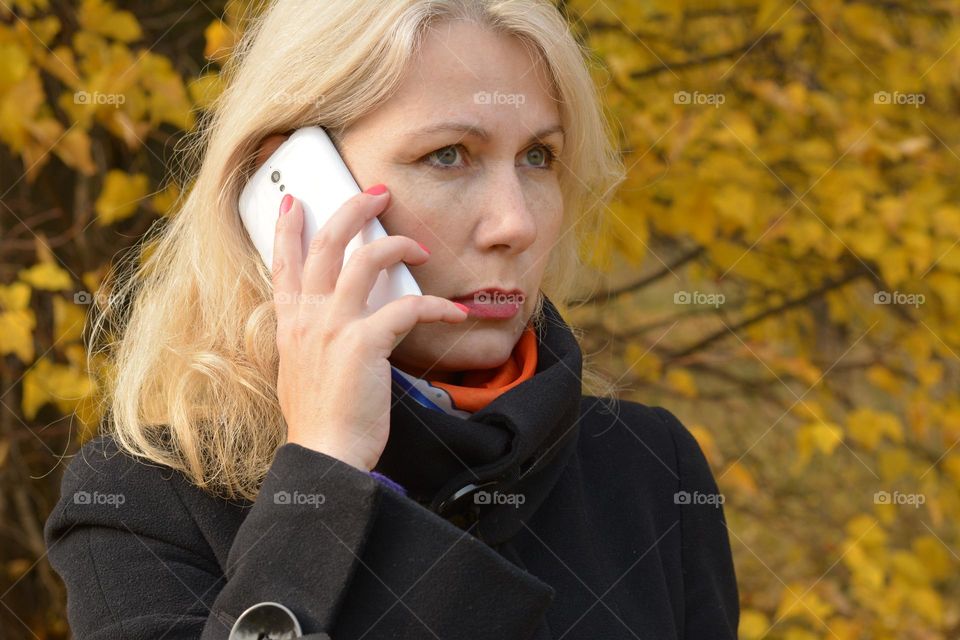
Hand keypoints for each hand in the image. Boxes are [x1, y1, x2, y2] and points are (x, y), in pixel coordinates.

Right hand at [270, 187, 467, 469]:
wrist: (325, 455)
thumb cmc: (320, 421)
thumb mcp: (301, 373)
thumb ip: (313, 342)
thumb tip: (335, 327)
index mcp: (291, 325)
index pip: (284, 264)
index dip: (288, 229)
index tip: (294, 201)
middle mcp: (308, 318)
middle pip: (327, 244)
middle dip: (353, 209)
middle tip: (377, 194)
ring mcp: (334, 327)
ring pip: (365, 260)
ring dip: (397, 244)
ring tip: (419, 246)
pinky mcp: (364, 343)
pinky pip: (407, 307)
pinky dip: (435, 306)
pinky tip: (455, 312)